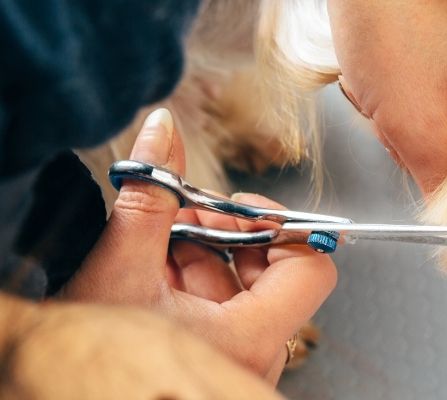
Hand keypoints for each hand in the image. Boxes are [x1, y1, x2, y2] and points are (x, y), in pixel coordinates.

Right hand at [61, 108, 336, 383]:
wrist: (64, 390)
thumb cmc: (96, 357)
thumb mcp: (120, 268)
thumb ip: (150, 196)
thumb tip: (163, 132)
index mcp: (250, 338)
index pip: (311, 268)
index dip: (280, 225)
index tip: (240, 206)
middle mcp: (257, 356)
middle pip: (273, 273)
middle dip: (227, 233)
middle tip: (186, 214)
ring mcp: (241, 361)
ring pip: (244, 290)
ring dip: (204, 255)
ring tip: (161, 243)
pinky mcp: (221, 362)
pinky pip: (226, 312)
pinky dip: (196, 284)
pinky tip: (158, 273)